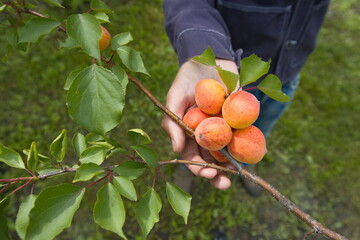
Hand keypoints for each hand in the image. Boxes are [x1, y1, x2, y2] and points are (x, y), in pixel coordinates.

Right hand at [161, 59, 237, 189]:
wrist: (211, 59)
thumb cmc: (188, 78)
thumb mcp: (175, 97)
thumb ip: (172, 123)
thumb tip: (176, 150)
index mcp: (188, 132)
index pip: (191, 156)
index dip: (197, 168)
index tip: (207, 173)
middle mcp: (206, 134)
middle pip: (210, 160)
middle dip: (216, 174)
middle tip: (224, 183)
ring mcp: (223, 128)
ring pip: (227, 153)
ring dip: (232, 166)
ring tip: (238, 175)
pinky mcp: (238, 120)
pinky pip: (243, 135)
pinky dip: (249, 146)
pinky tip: (255, 154)